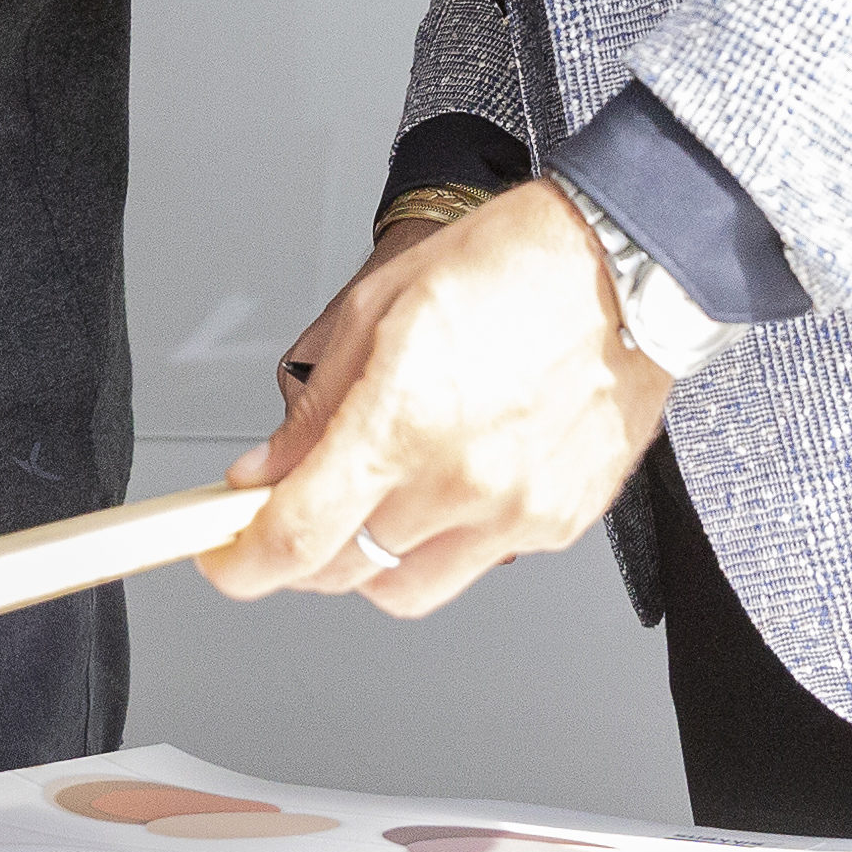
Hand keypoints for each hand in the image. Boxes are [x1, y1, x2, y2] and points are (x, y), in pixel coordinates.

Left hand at [204, 184, 671, 617]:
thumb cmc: (512, 265)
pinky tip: (449, 480)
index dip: (243, 564)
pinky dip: (444, 539)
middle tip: (292, 509)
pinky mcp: (558, 524)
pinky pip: (475, 563)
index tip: (223, 558)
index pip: (296, 539)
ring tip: (377, 495)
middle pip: (344, 571)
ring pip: (406, 587)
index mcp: (402, 424)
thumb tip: (265, 472)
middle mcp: (459, 484)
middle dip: (302, 551)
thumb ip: (314, 409)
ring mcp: (514, 513)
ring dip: (370, 557)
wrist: (627, 267)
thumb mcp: (376, 312)